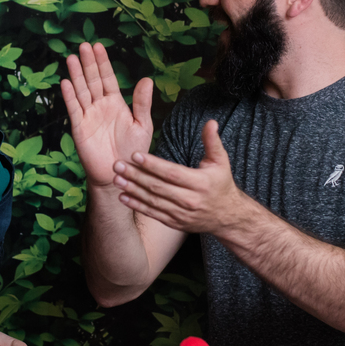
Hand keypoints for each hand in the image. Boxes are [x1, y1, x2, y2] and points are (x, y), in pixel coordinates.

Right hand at [61, 42, 153, 186]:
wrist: (120, 175)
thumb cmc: (133, 151)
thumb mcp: (142, 125)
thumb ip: (142, 103)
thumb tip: (147, 79)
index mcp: (115, 103)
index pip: (107, 78)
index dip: (102, 62)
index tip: (97, 46)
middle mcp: (100, 106)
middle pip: (92, 80)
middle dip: (88, 63)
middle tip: (83, 45)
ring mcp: (88, 116)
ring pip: (81, 91)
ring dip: (77, 75)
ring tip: (72, 58)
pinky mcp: (79, 129)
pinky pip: (74, 110)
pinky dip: (70, 97)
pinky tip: (66, 83)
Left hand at [112, 119, 246, 235]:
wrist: (228, 217)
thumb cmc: (221, 184)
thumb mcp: (221, 162)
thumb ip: (212, 141)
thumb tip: (210, 122)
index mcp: (200, 183)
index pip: (172, 173)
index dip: (153, 164)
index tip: (135, 155)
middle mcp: (190, 200)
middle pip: (158, 187)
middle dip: (136, 176)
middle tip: (118, 165)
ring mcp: (181, 214)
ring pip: (153, 201)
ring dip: (133, 190)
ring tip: (116, 180)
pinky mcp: (175, 223)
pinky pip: (153, 214)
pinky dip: (137, 206)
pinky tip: (123, 197)